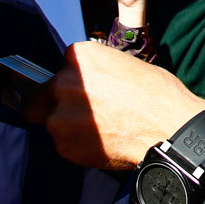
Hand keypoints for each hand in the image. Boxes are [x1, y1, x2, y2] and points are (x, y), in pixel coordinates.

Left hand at [25, 41, 204, 169]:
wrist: (167, 125)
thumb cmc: (154, 92)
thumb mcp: (123, 64)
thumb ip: (94, 72)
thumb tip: (85, 83)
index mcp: (79, 57)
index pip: (61, 67)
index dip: (72, 78)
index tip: (85, 87)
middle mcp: (63, 84)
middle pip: (37, 98)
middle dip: (52, 104)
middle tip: (76, 112)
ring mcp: (61, 117)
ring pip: (52, 123)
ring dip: (69, 126)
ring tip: (100, 128)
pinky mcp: (66, 146)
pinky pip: (65, 144)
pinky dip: (79, 144)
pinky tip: (103, 140)